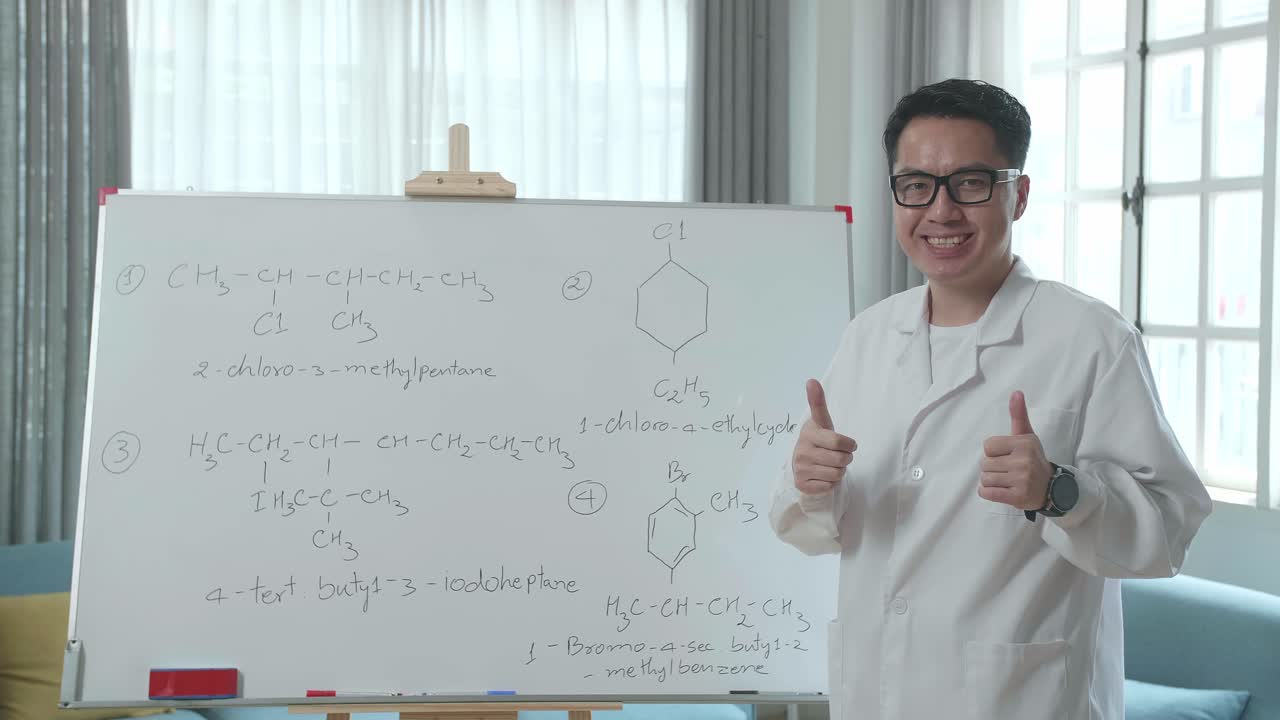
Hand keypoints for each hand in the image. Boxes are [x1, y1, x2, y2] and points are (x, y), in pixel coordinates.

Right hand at [792, 379, 856, 494]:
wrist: (802, 464)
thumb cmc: (818, 440)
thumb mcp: (821, 421)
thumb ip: (818, 402)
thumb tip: (811, 380)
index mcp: (809, 434)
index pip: (838, 441)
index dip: (849, 445)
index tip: (849, 444)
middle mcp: (801, 451)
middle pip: (841, 460)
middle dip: (846, 459)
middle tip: (839, 456)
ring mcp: (800, 469)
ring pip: (837, 474)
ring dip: (839, 471)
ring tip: (830, 465)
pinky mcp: (802, 484)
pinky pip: (829, 486)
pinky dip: (831, 483)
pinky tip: (823, 476)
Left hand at [979, 391, 1052, 509]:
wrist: (1051, 488)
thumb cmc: (1032, 458)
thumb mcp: (1027, 435)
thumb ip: (1019, 415)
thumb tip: (1016, 392)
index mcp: (1023, 443)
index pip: (987, 446)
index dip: (994, 452)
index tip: (1007, 455)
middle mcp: (1023, 461)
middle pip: (984, 463)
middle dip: (992, 467)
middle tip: (1008, 470)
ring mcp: (1021, 480)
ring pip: (984, 478)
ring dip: (990, 481)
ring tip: (1006, 480)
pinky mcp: (1017, 497)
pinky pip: (986, 493)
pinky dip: (988, 492)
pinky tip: (1001, 490)